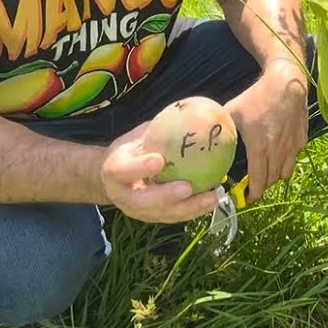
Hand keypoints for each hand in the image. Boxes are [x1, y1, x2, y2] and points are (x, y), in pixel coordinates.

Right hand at [99, 122, 219, 223]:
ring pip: (162, 214)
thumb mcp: (137, 136)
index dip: (140, 167)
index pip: (123, 170)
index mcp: (114, 171)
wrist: (115, 178)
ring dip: (188, 208)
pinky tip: (213, 200)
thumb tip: (189, 110)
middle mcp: (123, 196)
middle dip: (166, 196)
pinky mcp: (152, 218)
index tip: (159, 160)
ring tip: (212, 197)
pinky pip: (174, 217)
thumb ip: (157, 130)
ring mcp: (137, 211)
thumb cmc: (131, 150)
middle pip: (142, 202)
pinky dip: (194, 210)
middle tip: (188, 187)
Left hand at [225, 59, 309, 201]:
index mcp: (259, 148)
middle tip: (253, 186)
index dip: (253, 193)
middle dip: (262, 186)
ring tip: (266, 173)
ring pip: (285, 172)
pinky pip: (294, 157)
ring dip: (275, 176)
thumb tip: (207, 139)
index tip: (247, 198)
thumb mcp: (233, 110)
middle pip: (271, 179)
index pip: (258, 180)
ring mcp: (292, 146)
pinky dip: (286, 161)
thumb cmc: (257, 97)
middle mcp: (278, 151)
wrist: (286, 83)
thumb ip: (221, 128)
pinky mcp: (301, 139)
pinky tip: (279, 153)